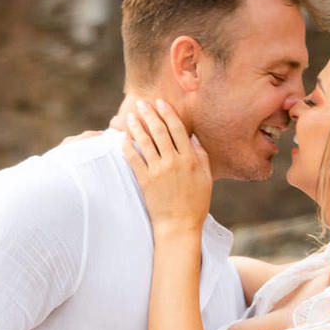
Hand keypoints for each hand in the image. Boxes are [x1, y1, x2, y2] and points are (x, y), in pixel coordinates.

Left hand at [120, 98, 211, 232]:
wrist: (179, 227)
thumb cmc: (195, 205)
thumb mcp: (206, 180)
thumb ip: (202, 157)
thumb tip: (194, 139)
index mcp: (190, 160)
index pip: (177, 129)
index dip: (168, 113)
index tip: (160, 103)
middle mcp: (174, 162)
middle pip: (160, 131)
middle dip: (150, 114)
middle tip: (142, 103)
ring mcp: (158, 171)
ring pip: (145, 141)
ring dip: (137, 126)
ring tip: (131, 116)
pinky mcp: (145, 181)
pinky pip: (134, 159)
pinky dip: (128, 146)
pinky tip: (123, 137)